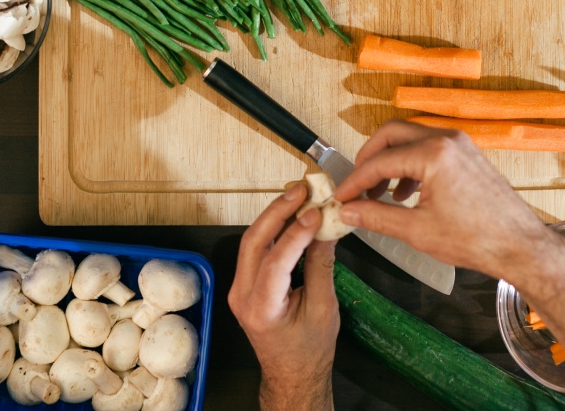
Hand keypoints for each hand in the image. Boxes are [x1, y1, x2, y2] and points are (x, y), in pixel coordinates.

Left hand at [228, 184, 337, 410]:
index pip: (275, 261)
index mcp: (261, 309)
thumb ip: (321, 266)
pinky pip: (256, 249)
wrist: (292, 375)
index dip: (296, 233)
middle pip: (254, 242)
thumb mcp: (324, 309)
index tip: (315, 212)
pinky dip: (274, 230)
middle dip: (277, 211)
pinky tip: (292, 216)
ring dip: (275, 216)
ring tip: (299, 196)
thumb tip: (324, 228)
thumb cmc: (309, 351)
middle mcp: (242, 296)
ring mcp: (239, 289)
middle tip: (302, 190)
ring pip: (252, 242)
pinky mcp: (245, 284)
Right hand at [333, 120, 551, 277]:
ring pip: (410, 138)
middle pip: (391, 134)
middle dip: (369, 158)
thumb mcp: (418, 230)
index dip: (355, 180)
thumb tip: (350, 211)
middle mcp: (446, 139)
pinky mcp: (466, 153)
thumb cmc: (478, 239)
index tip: (341, 195)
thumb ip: (377, 217)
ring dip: (389, 161)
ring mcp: (459, 143)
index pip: (379, 161)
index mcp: (433, 154)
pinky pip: (428, 147)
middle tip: (356, 184)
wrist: (520, 245)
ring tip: (379, 194)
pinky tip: (405, 193)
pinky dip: (410, 164)